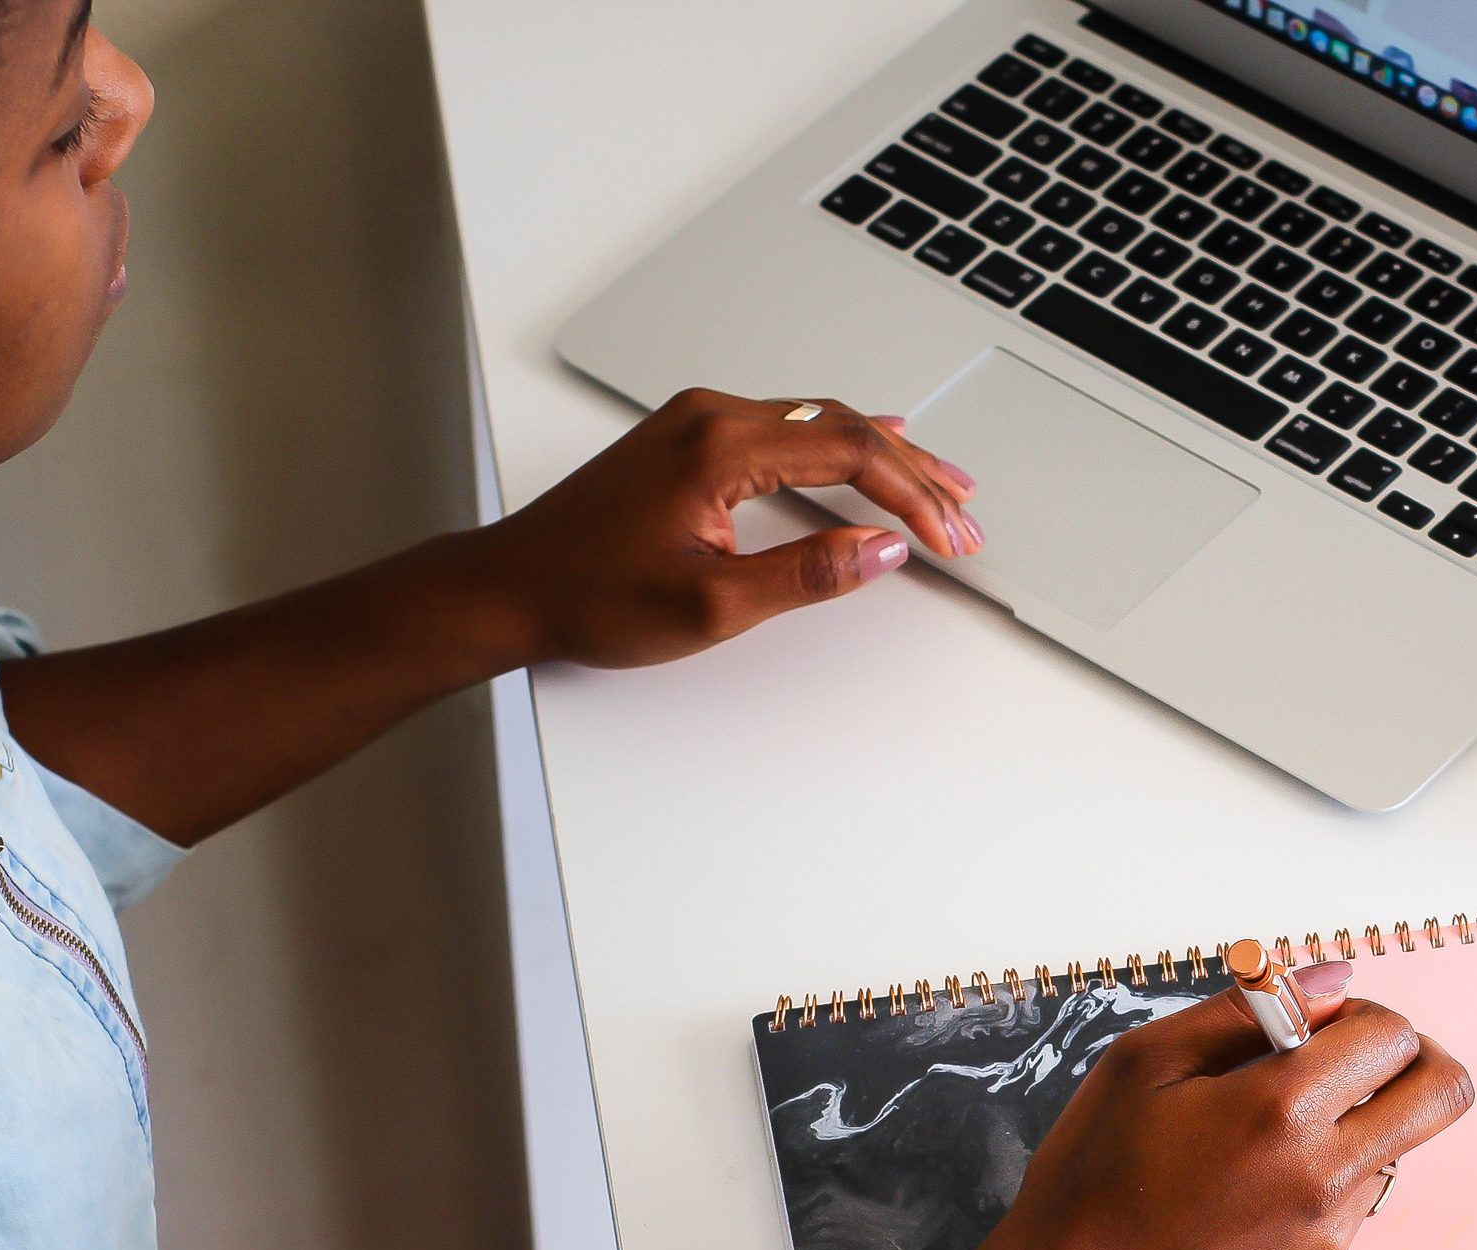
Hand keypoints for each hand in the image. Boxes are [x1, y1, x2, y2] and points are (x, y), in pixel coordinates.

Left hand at [468, 386, 981, 670]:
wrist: (512, 586)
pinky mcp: (691, 436)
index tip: (950, 536)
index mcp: (720, 447)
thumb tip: (881, 549)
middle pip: (844, 426)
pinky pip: (791, 425)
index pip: (849, 452)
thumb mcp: (713, 605)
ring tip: (943, 485)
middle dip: (914, 474)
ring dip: (886, 456)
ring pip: (821, 421)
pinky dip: (844, 443)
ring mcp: (699, 421)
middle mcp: (711, 417)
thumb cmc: (591, 595)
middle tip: (965, 516)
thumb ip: (808, 574)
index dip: (912, 495)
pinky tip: (874, 440)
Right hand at [958, 966, 1475, 1249]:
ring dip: (1351, 1126)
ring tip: (1254, 1143)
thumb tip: (1333, 977)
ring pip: (1394, 1149)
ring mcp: (1331, 1234)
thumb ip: (1247, 1009)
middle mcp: (1325, 1174)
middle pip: (1445, 1093)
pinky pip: (1352, 1206)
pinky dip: (1319, 1183)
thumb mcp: (1143, 1064)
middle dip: (1415, 1059)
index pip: (1393, 1034)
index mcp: (1281, 1108)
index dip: (1360, 1014)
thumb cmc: (1089, 1183)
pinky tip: (1241, 1196)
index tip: (1314, 1026)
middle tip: (1351, 1062)